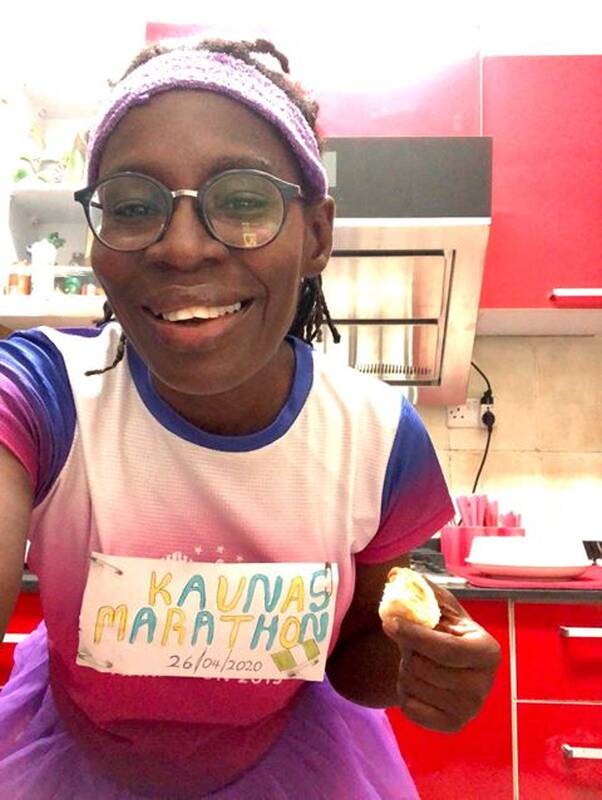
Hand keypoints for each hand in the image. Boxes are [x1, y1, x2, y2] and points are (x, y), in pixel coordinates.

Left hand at [382, 583, 500, 731]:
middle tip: (412, 645)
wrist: (448, 664)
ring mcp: (470, 709)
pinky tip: (418, 683)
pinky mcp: (452, 726)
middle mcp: (484, 685)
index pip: (445, 649)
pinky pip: (411, 709)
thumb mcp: (440, 605)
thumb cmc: (445, 629)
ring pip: (414, 686)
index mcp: (488, 651)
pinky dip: (405, 693)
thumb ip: (421, 588)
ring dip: (406, 670)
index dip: (414, 636)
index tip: (389, 622)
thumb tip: (396, 575)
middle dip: (409, 652)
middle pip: (425, 668)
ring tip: (417, 662)